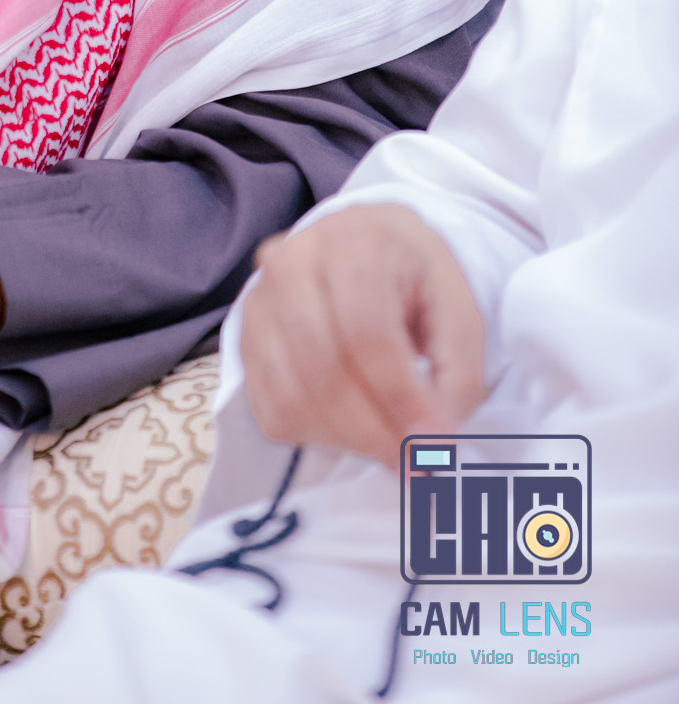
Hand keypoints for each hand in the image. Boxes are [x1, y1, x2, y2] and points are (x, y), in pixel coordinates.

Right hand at [240, 204, 485, 467]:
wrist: (361, 241)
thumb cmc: (412, 275)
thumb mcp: (457, 305)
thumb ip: (456, 371)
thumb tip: (433, 437)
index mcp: (353, 244)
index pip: (366, 332)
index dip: (399, 395)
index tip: (432, 440)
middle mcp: (292, 265)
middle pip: (323, 367)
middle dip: (371, 429)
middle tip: (411, 461)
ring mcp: (260, 301)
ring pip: (291, 394)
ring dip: (345, 439)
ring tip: (386, 449)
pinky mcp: (246, 337)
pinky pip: (270, 408)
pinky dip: (313, 435)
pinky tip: (350, 430)